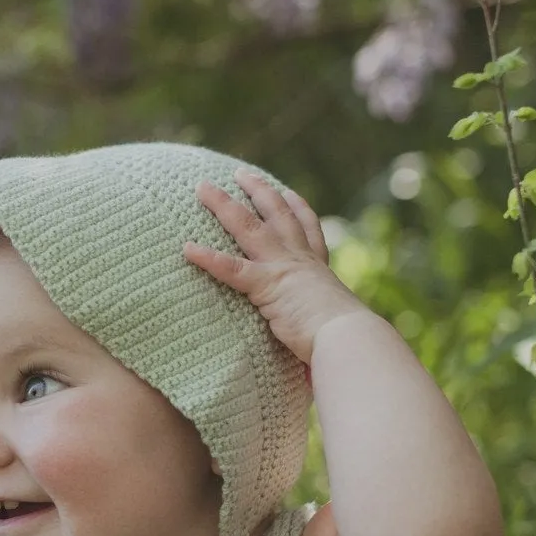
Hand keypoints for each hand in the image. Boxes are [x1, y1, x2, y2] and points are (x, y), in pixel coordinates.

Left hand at [184, 167, 370, 365]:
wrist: (348, 339)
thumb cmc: (344, 342)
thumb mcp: (333, 327)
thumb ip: (321, 329)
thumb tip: (320, 362)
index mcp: (318, 269)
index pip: (308, 231)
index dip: (297, 208)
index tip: (288, 192)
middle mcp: (301, 260)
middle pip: (277, 215)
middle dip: (258, 191)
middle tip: (241, 174)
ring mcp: (283, 268)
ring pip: (248, 228)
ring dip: (223, 206)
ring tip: (202, 189)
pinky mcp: (267, 286)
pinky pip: (231, 268)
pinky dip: (208, 257)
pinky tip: (187, 249)